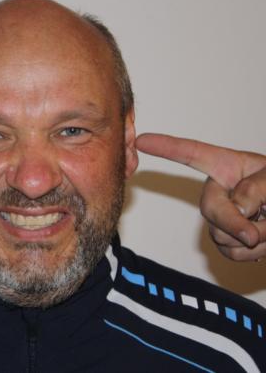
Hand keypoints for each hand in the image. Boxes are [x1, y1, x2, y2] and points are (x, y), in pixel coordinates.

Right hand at [136, 133, 265, 261]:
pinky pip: (229, 253)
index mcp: (231, 167)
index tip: (142, 140)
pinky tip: (265, 245)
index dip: (167, 147)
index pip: (193, 154)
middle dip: (232, 223)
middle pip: (208, 207)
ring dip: (251, 241)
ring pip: (218, 235)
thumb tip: (234, 209)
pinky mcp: (230, 241)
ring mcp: (225, 218)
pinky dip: (250, 254)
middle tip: (257, 232)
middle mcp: (223, 191)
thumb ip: (256, 189)